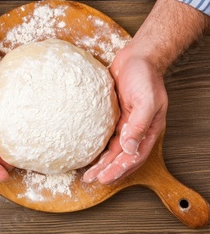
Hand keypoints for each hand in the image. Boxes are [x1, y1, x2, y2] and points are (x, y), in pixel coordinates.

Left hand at [83, 46, 167, 183]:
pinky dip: (99, 147)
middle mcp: (137, 130)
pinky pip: (106, 136)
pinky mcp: (114, 116)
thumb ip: (138, 125)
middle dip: (107, 170)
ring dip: (102, 162)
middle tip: (91, 180)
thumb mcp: (146, 101)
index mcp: (148, 129)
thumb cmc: (144, 76)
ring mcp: (125, 123)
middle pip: (121, 156)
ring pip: (113, 149)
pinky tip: (89, 153)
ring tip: (88, 173)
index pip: (133, 156)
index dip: (118, 169)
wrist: (136, 58)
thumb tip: (129, 148)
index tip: (103, 178)